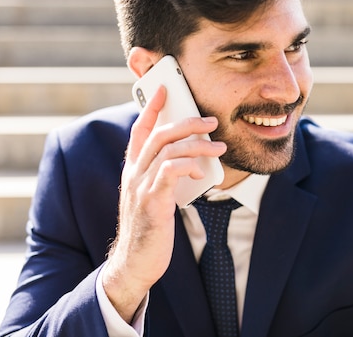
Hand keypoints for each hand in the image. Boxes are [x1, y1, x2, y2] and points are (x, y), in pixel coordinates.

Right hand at [102, 85, 225, 321]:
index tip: (164, 89)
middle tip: (210, 120)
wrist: (135, 262)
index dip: (151, 107)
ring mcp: (140, 186)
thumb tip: (192, 161)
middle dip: (186, 121)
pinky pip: (169, 172)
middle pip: (158, 134)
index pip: (140, 130)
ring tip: (219, 146)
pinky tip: (200, 172)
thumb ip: (165, 176)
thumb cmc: (149, 228)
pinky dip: (187, 166)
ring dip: (196, 144)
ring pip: (166, 149)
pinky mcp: (152, 202)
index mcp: (133, 169)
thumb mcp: (154, 196)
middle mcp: (133, 173)